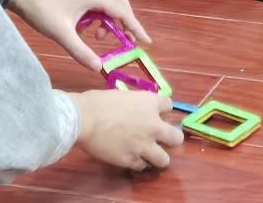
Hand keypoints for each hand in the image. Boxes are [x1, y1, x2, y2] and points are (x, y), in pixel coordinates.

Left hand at [8, 0, 150, 70]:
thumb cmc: (41, 10)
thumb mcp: (61, 34)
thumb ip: (81, 51)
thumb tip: (98, 68)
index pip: (122, 12)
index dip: (135, 27)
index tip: (146, 41)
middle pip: (120, 5)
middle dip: (126, 23)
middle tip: (128, 41)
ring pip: (109, 5)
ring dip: (110, 22)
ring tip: (99, 38)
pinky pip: (97, 5)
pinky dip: (98, 18)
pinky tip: (86, 31)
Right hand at [68, 90, 183, 171]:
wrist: (85, 119)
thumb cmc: (99, 102)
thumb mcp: (124, 96)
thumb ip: (135, 104)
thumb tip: (134, 110)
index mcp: (150, 103)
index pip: (169, 105)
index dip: (162, 110)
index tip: (156, 113)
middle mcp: (153, 125)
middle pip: (176, 138)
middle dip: (171, 138)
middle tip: (162, 139)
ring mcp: (144, 145)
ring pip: (164, 160)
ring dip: (157, 156)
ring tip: (149, 154)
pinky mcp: (131, 160)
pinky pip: (141, 166)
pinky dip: (138, 163)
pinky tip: (131, 158)